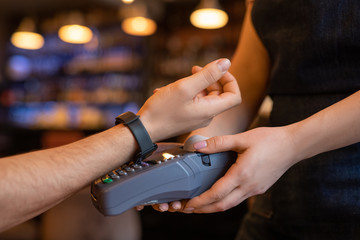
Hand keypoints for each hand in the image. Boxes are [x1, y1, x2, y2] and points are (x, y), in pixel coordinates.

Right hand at [137, 58, 240, 141]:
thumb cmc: (162, 110)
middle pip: (219, 93)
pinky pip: (192, 101)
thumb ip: (207, 75)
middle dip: (209, 78)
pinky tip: (167, 90)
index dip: (229, 80)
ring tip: (177, 81)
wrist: (143, 129)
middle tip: (193, 69)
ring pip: (204, 95)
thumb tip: (226, 62)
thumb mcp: (186, 87)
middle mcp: (206, 115)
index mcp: (210, 110)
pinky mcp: (187, 117)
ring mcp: (196, 116)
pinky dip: (184, 92)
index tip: (216, 69)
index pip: (234, 95)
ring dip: (194, 84)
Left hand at [181, 126, 298, 212]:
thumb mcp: (243, 138)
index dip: (200, 201)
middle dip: (203, 209)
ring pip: (230, 204)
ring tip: (200, 204)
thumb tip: (198, 146)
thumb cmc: (270, 140)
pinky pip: (239, 199)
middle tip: (188, 209)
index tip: (188, 204)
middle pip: (222, 205)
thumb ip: (219, 143)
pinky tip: (219, 195)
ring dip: (213, 207)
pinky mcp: (259, 188)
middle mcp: (249, 186)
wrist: (294, 145)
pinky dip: (225, 200)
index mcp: (242, 174)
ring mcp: (255, 189)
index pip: (216, 194)